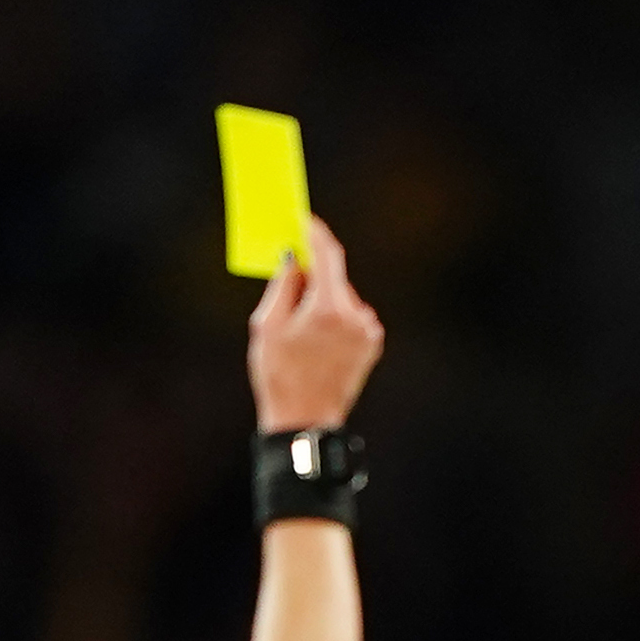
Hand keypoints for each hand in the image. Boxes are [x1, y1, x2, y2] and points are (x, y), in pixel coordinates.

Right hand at [250, 214, 385, 432]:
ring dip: (323, 297)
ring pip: (342, 296)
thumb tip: (294, 256)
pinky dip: (335, 315)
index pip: (328, 254)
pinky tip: (317, 338)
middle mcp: (356, 316)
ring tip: (299, 325)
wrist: (304, 421)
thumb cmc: (279, 375)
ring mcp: (368, 331)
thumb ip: (283, 283)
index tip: (303, 218)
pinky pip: (351, 315)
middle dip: (313, 272)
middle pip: (335, 276)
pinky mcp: (372, 343)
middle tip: (289, 274)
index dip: (315, 232)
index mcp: (329, 309)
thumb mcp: (267, 325)